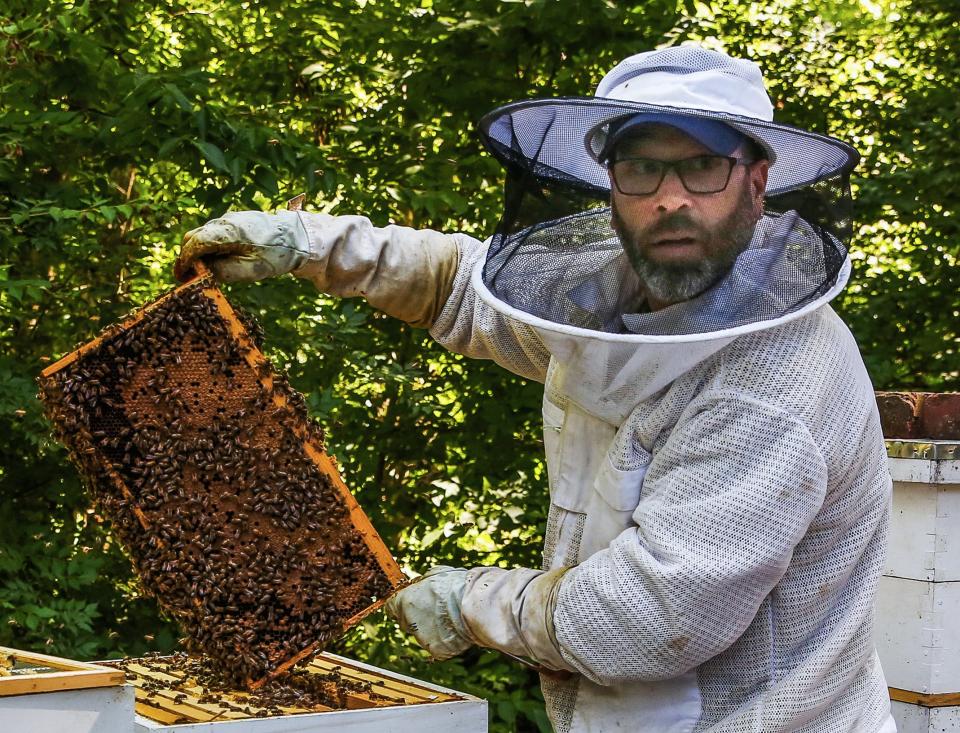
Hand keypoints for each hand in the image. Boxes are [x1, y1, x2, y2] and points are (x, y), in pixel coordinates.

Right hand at [174, 210, 310, 281]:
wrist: (299, 238)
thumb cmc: (276, 255)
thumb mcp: (251, 269)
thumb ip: (224, 271)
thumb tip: (202, 272)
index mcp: (228, 231)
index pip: (196, 243)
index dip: (185, 260)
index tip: (180, 276)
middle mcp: (225, 221)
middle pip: (195, 236)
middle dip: (187, 256)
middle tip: (186, 276)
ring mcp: (231, 219)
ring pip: (204, 234)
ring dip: (198, 251)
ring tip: (200, 272)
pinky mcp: (237, 222)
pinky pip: (215, 233)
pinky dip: (209, 246)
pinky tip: (216, 261)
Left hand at [383, 566, 472, 660]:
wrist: (475, 606)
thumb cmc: (457, 586)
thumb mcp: (437, 574)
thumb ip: (423, 581)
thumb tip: (420, 582)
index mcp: (405, 601)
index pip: (391, 607)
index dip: (400, 605)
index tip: (408, 604)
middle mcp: (409, 622)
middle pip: (405, 623)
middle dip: (416, 618)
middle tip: (435, 611)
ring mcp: (422, 638)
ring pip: (422, 636)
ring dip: (432, 630)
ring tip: (451, 618)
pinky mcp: (436, 650)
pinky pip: (437, 646)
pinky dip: (445, 641)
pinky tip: (456, 630)